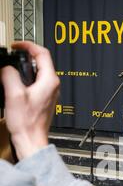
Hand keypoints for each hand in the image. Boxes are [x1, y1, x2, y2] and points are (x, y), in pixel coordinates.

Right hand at [1, 41, 59, 159]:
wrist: (31, 140)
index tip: (17, 45)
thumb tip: (6, 68)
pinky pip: (36, 83)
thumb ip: (9, 75)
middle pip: (41, 62)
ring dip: (24, 69)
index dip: (28, 45)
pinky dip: (26, 79)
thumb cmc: (28, 123)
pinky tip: (16, 85)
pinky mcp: (44, 100)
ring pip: (38, 73)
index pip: (42, 53)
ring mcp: (50, 93)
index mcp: (50, 81)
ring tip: (12, 69)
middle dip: (25, 56)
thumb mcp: (14, 94)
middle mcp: (53, 86)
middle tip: (13, 55)